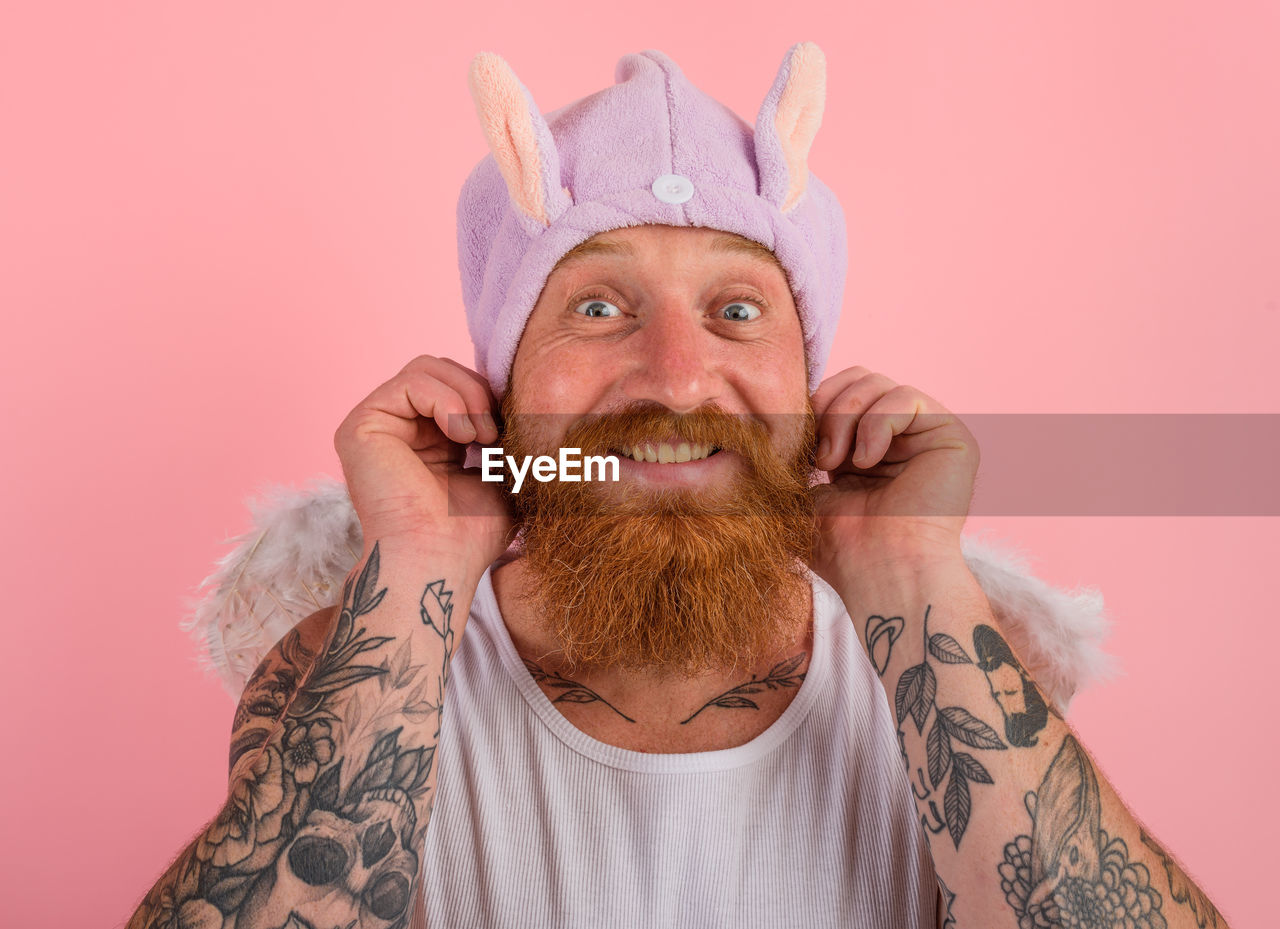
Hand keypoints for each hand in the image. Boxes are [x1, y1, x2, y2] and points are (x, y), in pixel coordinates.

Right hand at [334, 355, 513, 569]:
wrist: (440, 560)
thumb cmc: (470, 534)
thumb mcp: (501, 475)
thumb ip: (504, 438)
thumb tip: (526, 405)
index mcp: (427, 439)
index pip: (457, 386)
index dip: (488, 396)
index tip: (513, 428)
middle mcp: (397, 429)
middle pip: (440, 369)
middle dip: (479, 391)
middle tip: (496, 435)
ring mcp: (375, 426)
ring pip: (427, 368)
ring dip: (467, 396)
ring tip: (482, 438)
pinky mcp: (361, 426)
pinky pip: (412, 381)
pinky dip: (447, 401)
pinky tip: (462, 437)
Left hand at [809, 367, 978, 582]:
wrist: (879, 572)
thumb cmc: (839, 546)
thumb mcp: (801, 490)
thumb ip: (793, 454)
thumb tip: (765, 423)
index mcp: (864, 448)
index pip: (838, 392)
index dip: (813, 405)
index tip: (793, 440)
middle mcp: (898, 438)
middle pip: (859, 378)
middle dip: (828, 406)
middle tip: (819, 456)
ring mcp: (926, 436)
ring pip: (878, 382)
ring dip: (845, 417)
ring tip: (838, 463)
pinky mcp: (952, 436)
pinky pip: (906, 396)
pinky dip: (876, 424)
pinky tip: (867, 461)